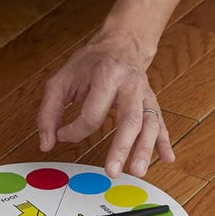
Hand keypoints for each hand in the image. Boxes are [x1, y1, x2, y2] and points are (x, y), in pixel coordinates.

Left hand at [37, 32, 174, 178]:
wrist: (120, 44)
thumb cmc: (89, 63)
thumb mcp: (61, 80)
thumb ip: (49, 112)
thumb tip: (47, 143)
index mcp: (106, 76)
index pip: (91, 115)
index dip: (74, 131)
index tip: (62, 135)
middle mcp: (130, 85)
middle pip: (129, 120)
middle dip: (121, 148)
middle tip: (112, 171)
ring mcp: (144, 94)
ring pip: (149, 124)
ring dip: (145, 149)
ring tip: (138, 171)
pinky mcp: (152, 102)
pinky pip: (160, 123)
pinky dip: (164, 142)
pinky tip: (167, 158)